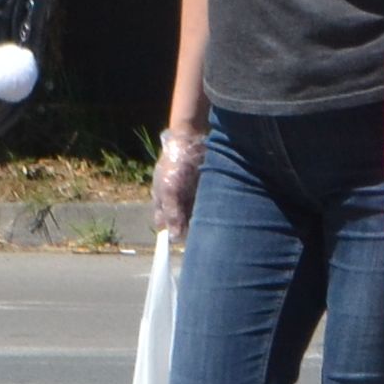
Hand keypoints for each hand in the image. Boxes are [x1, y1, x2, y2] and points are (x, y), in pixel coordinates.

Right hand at [151, 127, 204, 241]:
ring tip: (215, 227)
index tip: (185, 245)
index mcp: (162, 201)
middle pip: (182, 222)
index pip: (165, 225)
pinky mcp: (203, 189)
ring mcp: (189, 194)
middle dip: (191, 230)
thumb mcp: (170, 190)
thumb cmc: (175, 163)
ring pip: (197, 215)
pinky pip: (208, 205)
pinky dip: (213, 210)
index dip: (173, 235)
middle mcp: (175, 200)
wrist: (192, 138)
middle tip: (203, 237)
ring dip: (204, 220)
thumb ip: (172, 214)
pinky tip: (221, 215)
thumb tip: (175, 239)